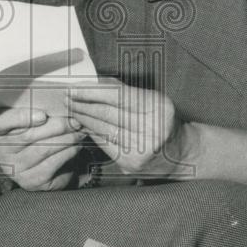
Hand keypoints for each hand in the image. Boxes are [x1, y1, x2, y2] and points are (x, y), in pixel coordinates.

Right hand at [0, 107, 84, 190]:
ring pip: (43, 149)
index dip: (20, 117)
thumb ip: (39, 111)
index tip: (43, 115)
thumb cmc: (39, 134)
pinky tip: (76, 146)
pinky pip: (51, 164)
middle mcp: (0, 151)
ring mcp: (14, 168)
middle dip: (57, 126)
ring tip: (79, 131)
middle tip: (74, 120)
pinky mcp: (29, 182)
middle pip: (28, 135)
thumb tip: (60, 104)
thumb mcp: (33, 119)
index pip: (0, 122)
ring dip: (66, 139)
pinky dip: (68, 153)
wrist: (47, 164)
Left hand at [68, 82, 188, 178]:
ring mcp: (141, 150)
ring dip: (83, 118)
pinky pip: (104, 144)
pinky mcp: (131, 164)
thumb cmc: (162, 120)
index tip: (74, 87)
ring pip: (103, 129)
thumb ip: (124, 91)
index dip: (92, 91)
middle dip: (82, 104)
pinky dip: (92, 133)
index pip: (117, 96)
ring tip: (72, 109)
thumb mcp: (151, 99)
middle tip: (67, 97)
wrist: (180, 154)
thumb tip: (93, 83)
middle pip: (107, 113)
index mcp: (158, 108)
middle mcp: (152, 130)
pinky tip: (83, 125)